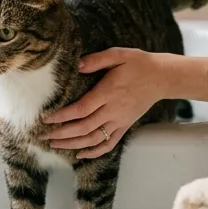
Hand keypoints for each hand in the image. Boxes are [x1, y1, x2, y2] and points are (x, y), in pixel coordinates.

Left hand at [42, 48, 170, 157]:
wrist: (163, 77)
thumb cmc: (139, 64)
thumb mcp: (119, 54)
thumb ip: (97, 59)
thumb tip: (78, 65)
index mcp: (109, 92)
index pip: (81, 109)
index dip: (62, 116)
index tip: (46, 118)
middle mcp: (113, 110)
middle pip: (84, 128)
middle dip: (62, 134)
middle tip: (44, 135)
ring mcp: (120, 121)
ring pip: (94, 139)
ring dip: (73, 144)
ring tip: (55, 145)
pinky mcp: (125, 126)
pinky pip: (109, 144)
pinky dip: (94, 152)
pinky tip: (80, 153)